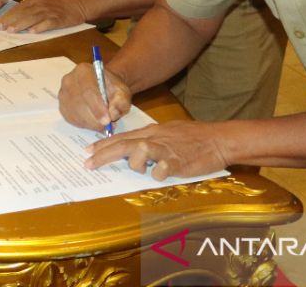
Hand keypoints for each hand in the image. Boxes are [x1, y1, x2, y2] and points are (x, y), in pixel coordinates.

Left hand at [0, 0, 88, 32]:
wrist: (79, 1)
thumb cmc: (61, 2)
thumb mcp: (44, 0)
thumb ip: (31, 7)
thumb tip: (17, 17)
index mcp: (35, 0)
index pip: (18, 8)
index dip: (7, 16)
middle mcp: (40, 5)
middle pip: (22, 13)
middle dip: (10, 21)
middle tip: (0, 29)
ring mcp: (49, 11)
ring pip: (32, 18)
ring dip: (21, 24)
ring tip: (12, 31)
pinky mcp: (59, 19)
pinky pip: (48, 23)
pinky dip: (40, 27)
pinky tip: (33, 32)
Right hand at [59, 61, 130, 131]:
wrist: (103, 87)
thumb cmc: (112, 88)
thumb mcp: (122, 92)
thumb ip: (120, 101)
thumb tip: (113, 113)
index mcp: (84, 71)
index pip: (88, 91)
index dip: (97, 108)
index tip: (107, 120)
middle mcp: (69, 80)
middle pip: (80, 103)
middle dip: (95, 119)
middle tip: (108, 127)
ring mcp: (63, 93)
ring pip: (75, 113)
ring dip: (91, 123)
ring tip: (103, 123)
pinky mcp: (62, 106)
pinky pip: (71, 119)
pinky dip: (84, 124)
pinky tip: (94, 122)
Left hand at [84, 120, 229, 179]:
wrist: (217, 139)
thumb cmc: (192, 137)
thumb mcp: (166, 132)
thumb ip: (149, 140)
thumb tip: (131, 148)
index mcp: (151, 132)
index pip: (121, 137)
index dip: (102, 145)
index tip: (87, 151)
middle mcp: (155, 138)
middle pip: (123, 145)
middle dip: (103, 155)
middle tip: (88, 164)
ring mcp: (166, 149)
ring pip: (140, 151)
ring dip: (135, 163)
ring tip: (143, 169)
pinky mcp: (179, 161)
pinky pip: (162, 168)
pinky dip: (157, 173)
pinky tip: (160, 174)